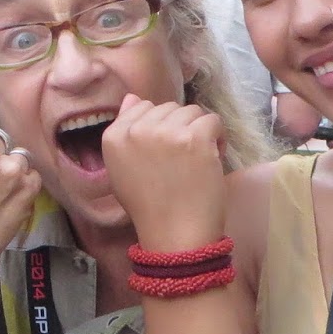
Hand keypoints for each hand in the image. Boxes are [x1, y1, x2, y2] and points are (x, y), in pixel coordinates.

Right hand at [102, 94, 225, 250]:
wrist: (174, 236)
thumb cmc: (151, 206)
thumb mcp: (123, 170)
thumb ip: (124, 132)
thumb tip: (132, 98)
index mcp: (113, 137)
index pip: (142, 107)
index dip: (159, 128)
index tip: (164, 154)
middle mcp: (136, 131)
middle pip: (169, 108)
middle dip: (180, 128)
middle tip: (182, 160)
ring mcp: (166, 133)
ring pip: (192, 112)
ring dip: (200, 132)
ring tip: (197, 160)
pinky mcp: (194, 139)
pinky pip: (213, 121)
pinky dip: (218, 138)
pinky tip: (212, 159)